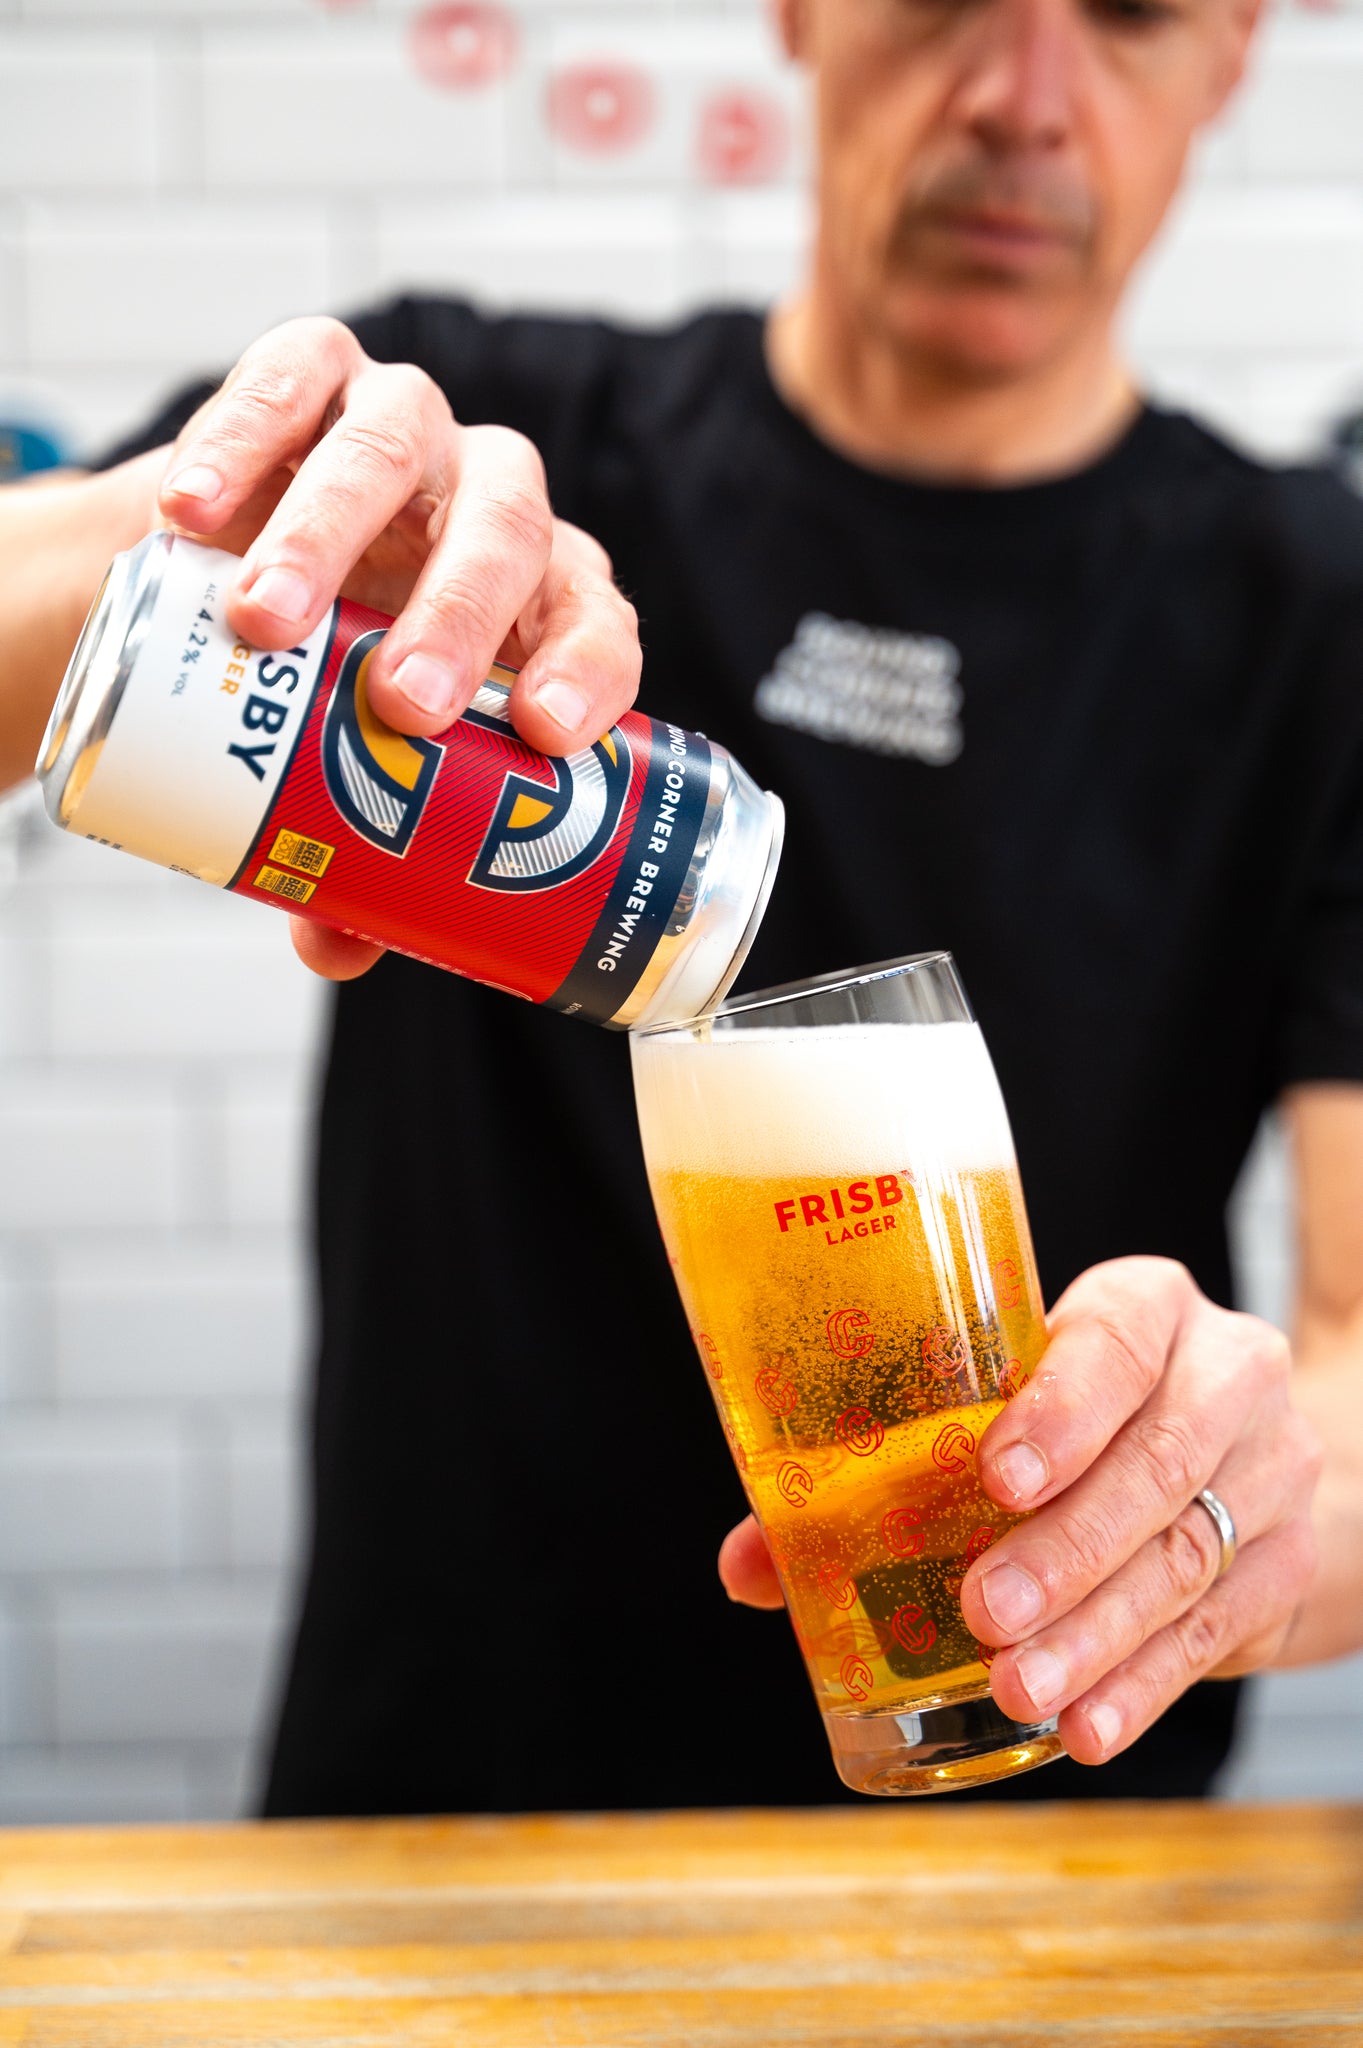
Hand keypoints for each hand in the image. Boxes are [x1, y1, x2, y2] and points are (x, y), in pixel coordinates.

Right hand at [153, 316, 641, 979]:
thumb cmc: (325, 675)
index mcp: (542, 600)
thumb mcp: (348, 762)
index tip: (543, 738)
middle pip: (507, 535)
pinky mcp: (315, 374)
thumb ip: (358, 852)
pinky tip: (195, 511)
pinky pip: (293, 382)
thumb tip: (340, 947)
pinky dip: (242, 439)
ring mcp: (409, 425)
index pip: (599, 624)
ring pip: (396, 452)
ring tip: (263, 625)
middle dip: (457, 619)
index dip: (589, 674)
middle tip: (397, 704)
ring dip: (330, 538)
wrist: (227, 567)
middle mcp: (492, 502)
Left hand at [719, 1257, 1322, 1766]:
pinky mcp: (1287, 1559)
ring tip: (1019, 1688)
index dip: (1060, 1409)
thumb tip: (749, 1564)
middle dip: (1065, 1547)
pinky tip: (1086, 1727)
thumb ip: (885, 1474)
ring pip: (1186, 1554)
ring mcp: (1272, 1467)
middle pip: (1156, 1461)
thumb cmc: (1082, 1423)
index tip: (996, 1475)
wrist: (1239, 1458)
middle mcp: (1223, 1371)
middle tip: (985, 1610)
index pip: (1114, 1339)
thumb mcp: (1012, 1410)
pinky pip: (1219, 1629)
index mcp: (1142, 1306)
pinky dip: (1144, 1685)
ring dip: (1095, 1634)